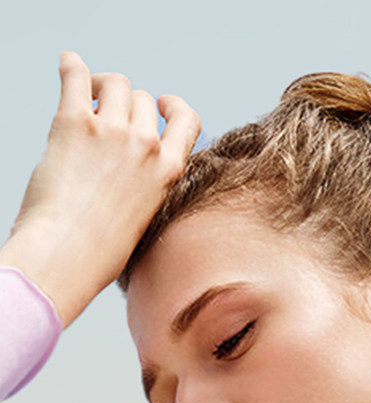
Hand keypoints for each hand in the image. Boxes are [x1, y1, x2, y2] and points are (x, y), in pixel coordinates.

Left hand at [0, 51, 201, 328]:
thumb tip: (127, 173)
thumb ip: (147, 186)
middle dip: (125, 102)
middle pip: (143, 99)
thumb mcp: (146, 216)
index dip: (173, 106)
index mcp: (170, 169)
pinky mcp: (74, 124)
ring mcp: (112, 132)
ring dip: (102, 86)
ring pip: (116, 84)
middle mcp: (146, 145)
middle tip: (104, 111)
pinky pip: (77, 78)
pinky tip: (68, 64)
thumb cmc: (102, 250)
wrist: (69, 255)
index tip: (160, 104)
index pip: (187, 119)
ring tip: (85, 97)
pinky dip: (72, 66)